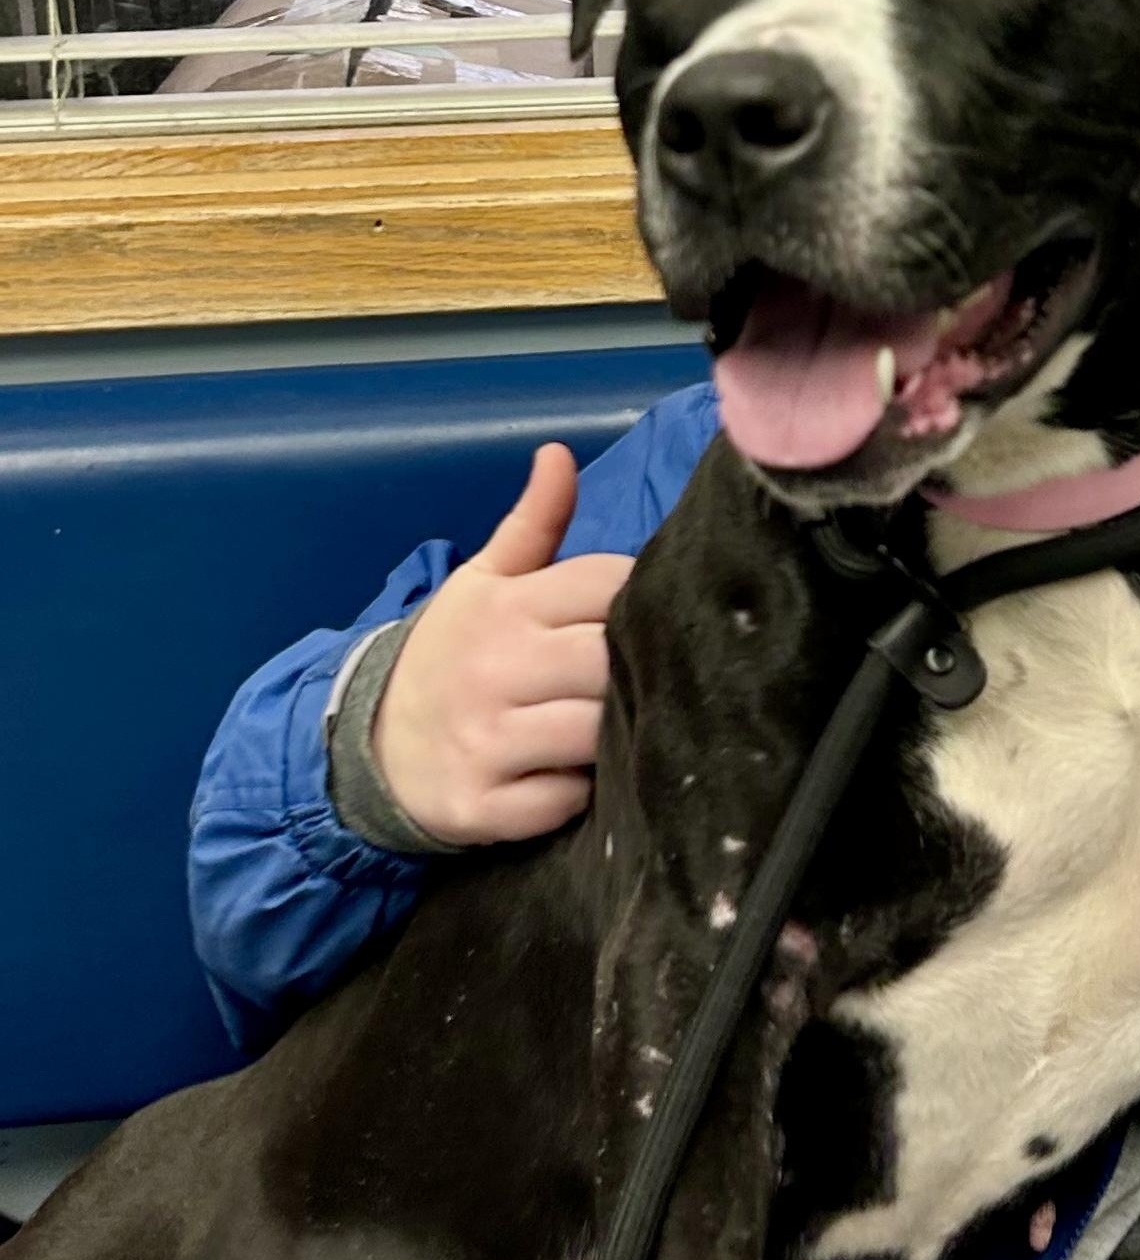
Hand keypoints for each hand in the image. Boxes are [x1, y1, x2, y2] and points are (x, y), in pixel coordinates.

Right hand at [372, 444, 634, 845]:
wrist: (371, 746)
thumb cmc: (454, 656)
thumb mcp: (483, 583)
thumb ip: (533, 522)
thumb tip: (560, 453)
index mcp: (504, 606)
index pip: (610, 586)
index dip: (642, 602)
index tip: (644, 620)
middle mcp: (493, 669)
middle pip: (610, 662)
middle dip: (642, 672)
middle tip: (648, 683)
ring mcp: (486, 741)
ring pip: (596, 732)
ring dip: (621, 736)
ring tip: (621, 731)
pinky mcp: (484, 806)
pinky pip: (568, 801)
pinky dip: (582, 796)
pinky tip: (575, 780)